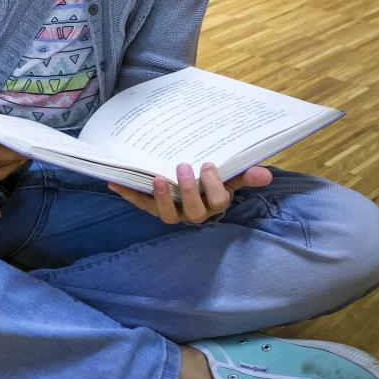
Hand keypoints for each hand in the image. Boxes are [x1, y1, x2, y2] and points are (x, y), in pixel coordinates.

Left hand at [109, 163, 273, 224]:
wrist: (191, 192)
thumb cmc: (211, 184)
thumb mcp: (228, 178)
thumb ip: (244, 175)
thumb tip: (264, 174)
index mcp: (214, 204)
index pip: (218, 200)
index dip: (213, 185)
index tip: (208, 164)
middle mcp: (194, 213)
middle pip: (193, 210)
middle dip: (188, 189)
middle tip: (183, 166)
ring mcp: (172, 212)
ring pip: (167, 214)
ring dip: (161, 197)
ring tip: (156, 178)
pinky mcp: (153, 208)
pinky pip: (140, 204)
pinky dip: (128, 194)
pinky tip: (114, 183)